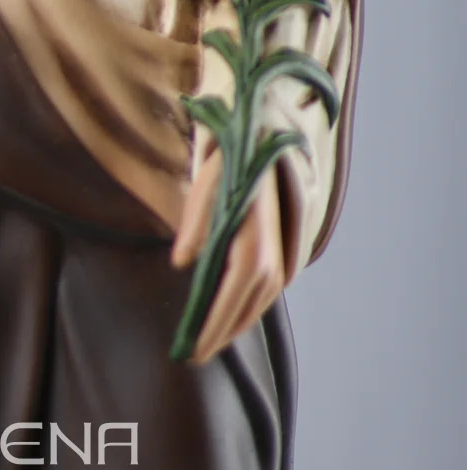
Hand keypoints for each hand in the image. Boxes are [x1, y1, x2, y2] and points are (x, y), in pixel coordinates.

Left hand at [170, 140, 285, 362]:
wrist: (267, 115)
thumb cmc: (231, 144)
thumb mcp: (206, 176)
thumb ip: (196, 220)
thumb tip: (182, 264)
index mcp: (255, 225)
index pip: (237, 286)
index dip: (219, 320)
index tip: (197, 347)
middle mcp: (276, 238)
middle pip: (254, 297)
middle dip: (227, 329)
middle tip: (198, 353)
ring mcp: (286, 238)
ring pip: (267, 292)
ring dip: (242, 318)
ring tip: (213, 338)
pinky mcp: (287, 235)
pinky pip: (272, 278)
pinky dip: (253, 299)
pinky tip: (235, 308)